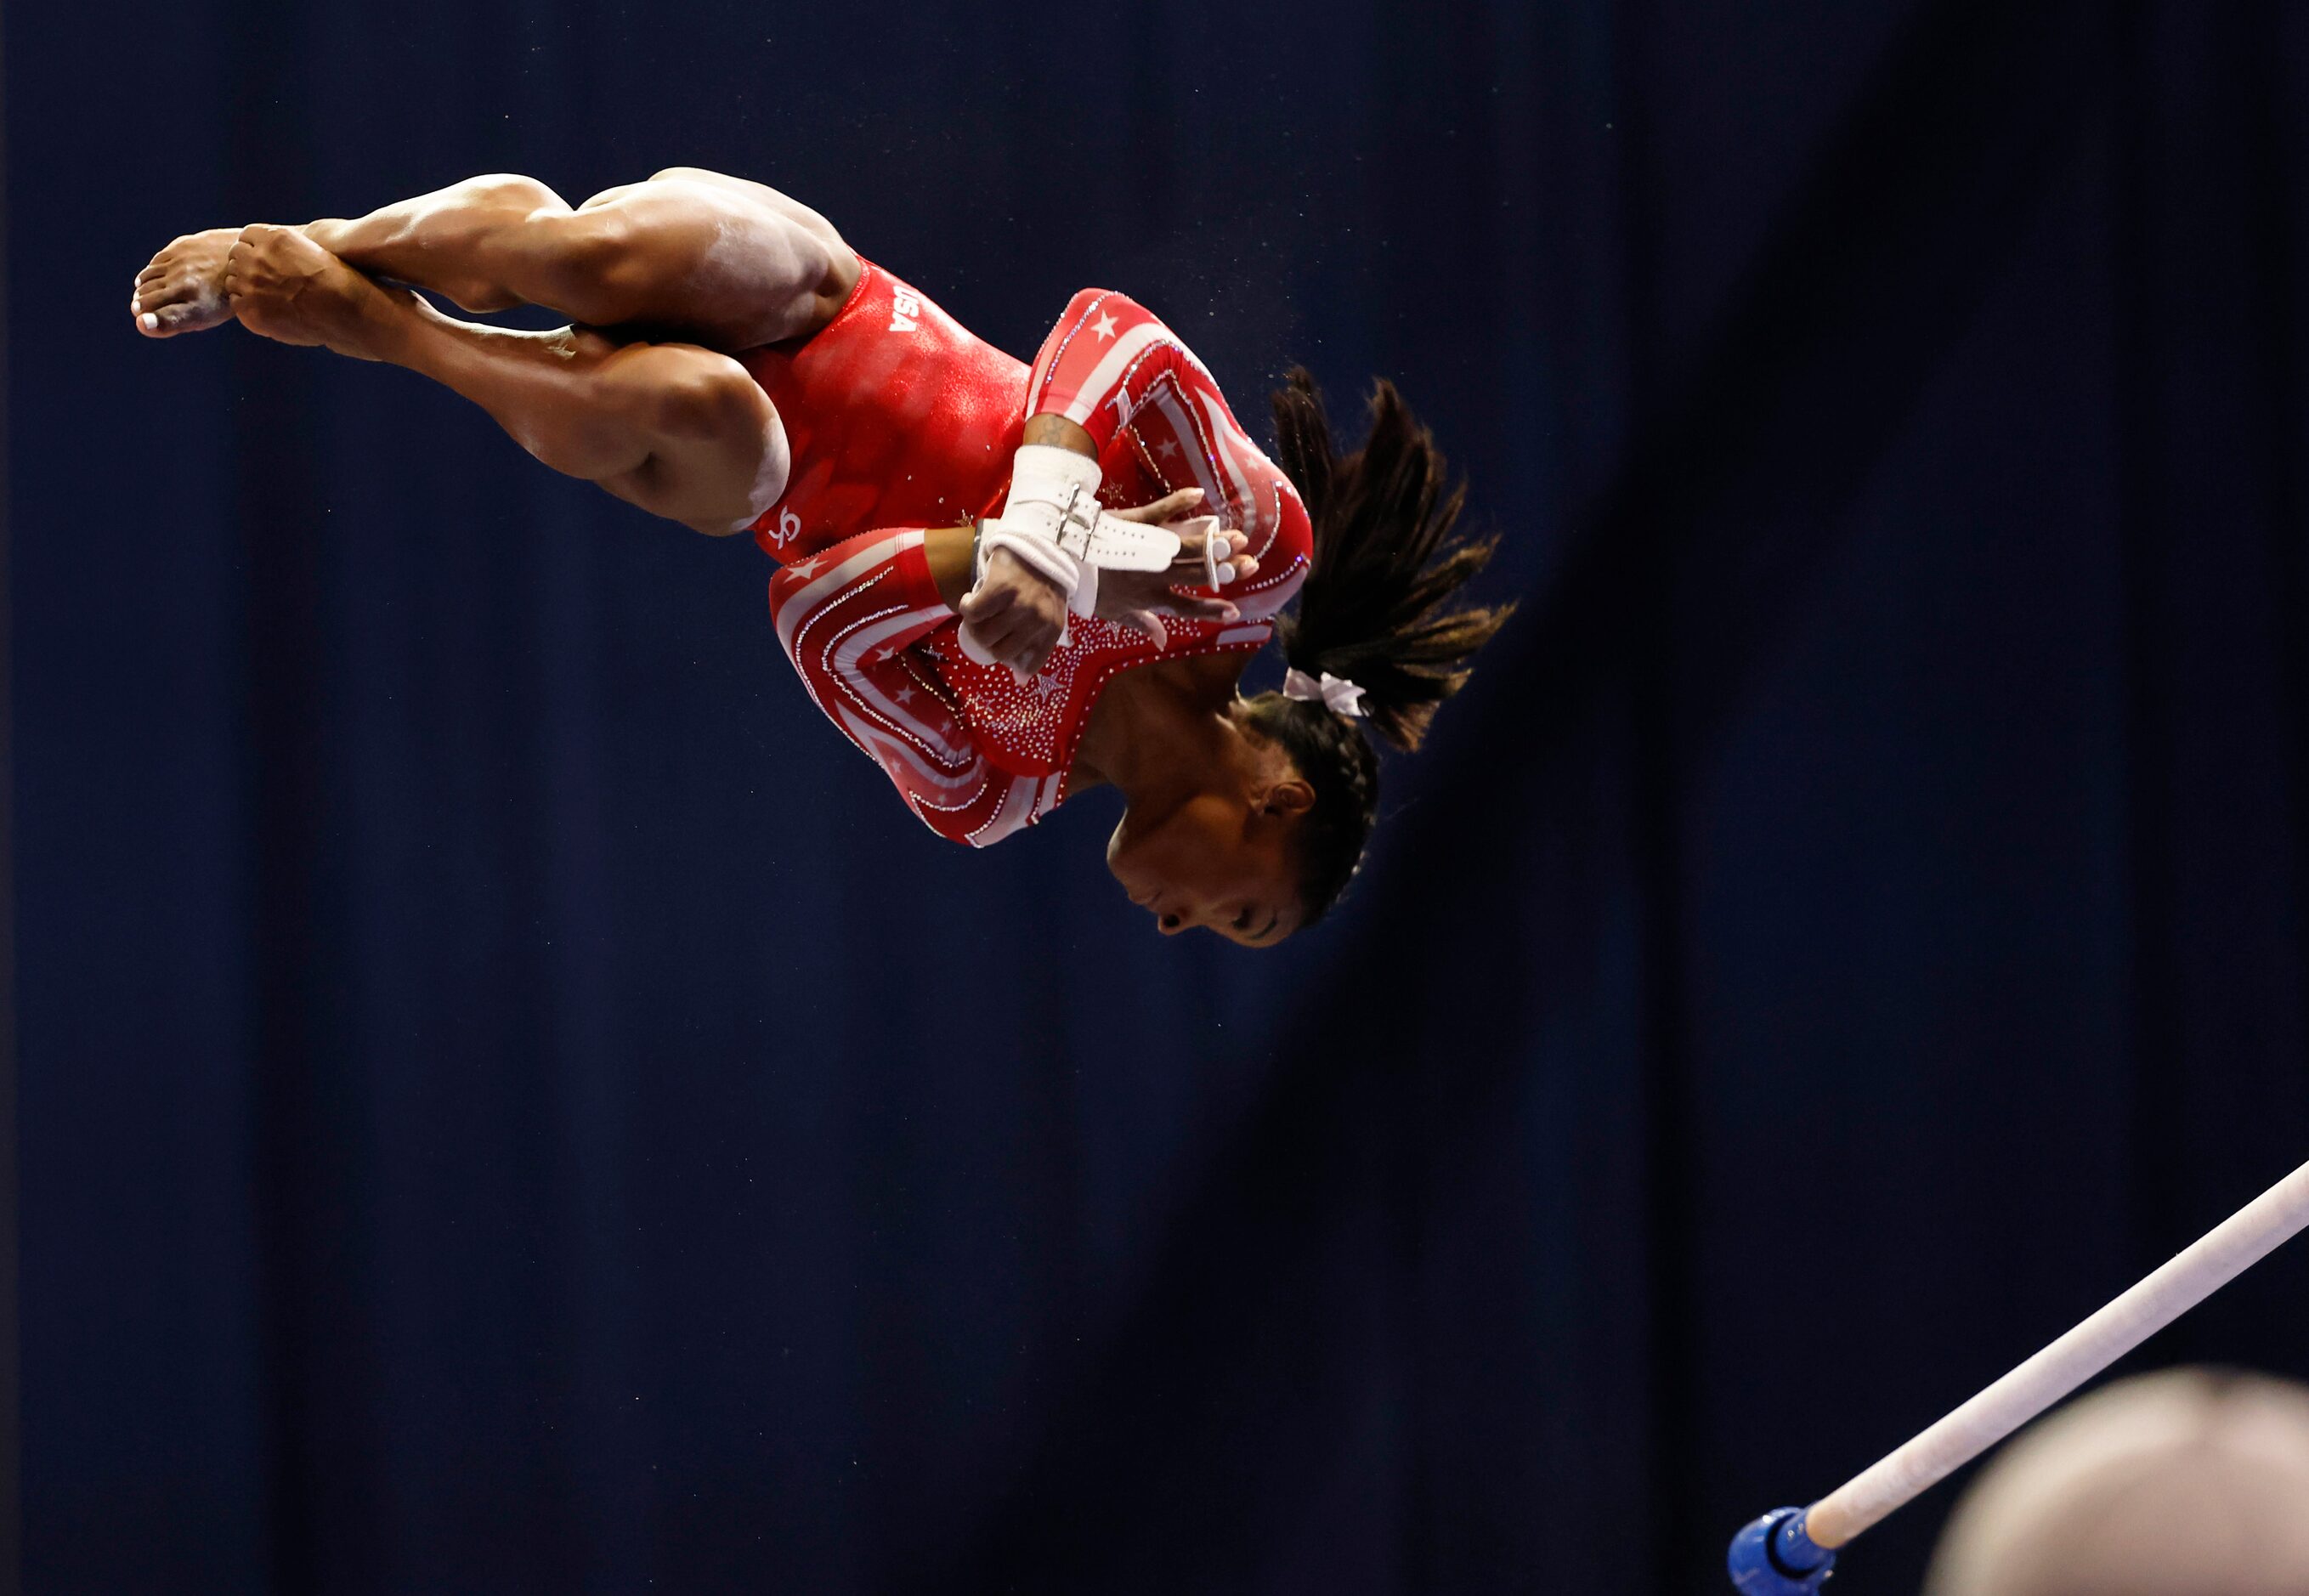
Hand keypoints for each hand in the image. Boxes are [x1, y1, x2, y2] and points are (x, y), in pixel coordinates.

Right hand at [958, 544, 1069, 675]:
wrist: (1037, 542)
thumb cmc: (1040, 584)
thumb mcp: (1047, 615)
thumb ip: (1036, 646)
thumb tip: (1019, 682)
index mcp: (1053, 628)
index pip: (1030, 663)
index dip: (1011, 660)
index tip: (1002, 645)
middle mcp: (1039, 618)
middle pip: (1000, 652)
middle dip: (987, 643)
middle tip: (986, 627)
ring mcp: (1021, 602)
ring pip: (984, 635)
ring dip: (974, 627)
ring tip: (979, 612)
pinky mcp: (1001, 588)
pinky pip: (973, 613)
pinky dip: (966, 608)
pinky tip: (970, 600)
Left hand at [1094, 489, 1258, 649]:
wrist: (1061, 562)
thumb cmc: (1088, 589)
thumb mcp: (1114, 613)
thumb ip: (1143, 623)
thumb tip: (1163, 641)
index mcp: (1151, 597)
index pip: (1188, 607)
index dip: (1212, 610)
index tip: (1235, 610)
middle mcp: (1155, 575)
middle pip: (1197, 575)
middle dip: (1225, 571)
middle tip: (1250, 565)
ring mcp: (1147, 548)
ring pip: (1187, 547)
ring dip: (1214, 542)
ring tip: (1238, 538)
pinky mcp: (1136, 523)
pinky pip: (1161, 511)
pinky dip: (1180, 501)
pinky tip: (1200, 495)